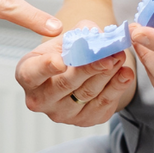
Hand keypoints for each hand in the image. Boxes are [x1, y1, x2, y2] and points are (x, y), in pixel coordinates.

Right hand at [16, 37, 135, 127]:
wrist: (73, 74)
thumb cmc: (63, 54)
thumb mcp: (64, 39)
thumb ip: (80, 32)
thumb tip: (96, 33)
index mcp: (27, 75)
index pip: (33, 73)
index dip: (46, 67)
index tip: (60, 61)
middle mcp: (41, 99)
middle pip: (66, 83)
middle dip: (91, 67)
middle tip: (109, 54)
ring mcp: (62, 113)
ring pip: (88, 94)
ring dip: (107, 75)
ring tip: (120, 57)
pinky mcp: (84, 120)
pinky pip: (102, 105)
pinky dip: (117, 88)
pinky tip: (125, 74)